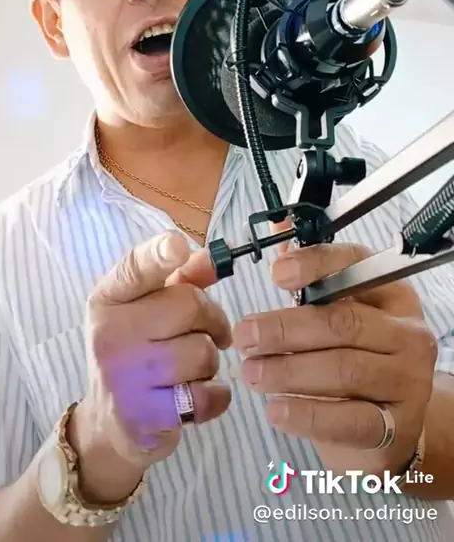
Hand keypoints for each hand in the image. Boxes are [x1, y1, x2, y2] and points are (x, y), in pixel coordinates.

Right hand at [73, 230, 230, 501]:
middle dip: (211, 319)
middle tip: (207, 333)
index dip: (158, 254)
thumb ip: (182, 280)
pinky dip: (216, 396)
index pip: (134, 268)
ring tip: (193, 369)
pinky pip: (206, 396)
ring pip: (203, 352)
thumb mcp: (148, 309)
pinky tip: (199, 395)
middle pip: (189, 306)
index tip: (177, 245)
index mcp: (108, 299)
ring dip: (210, 361)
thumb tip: (217, 256)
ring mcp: (124, 377)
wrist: (108, 422)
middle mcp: (109, 334)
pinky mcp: (144, 416)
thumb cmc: (136, 352)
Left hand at [233, 240, 437, 475]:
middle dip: (287, 328)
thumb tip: (276, 224)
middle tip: (246, 335)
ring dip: (290, 371)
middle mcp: (407, 334)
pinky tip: (276, 410)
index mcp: (391, 295)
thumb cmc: (352, 358)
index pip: (357, 267)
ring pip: (345, 370)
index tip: (277, 274)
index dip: (316, 266)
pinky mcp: (398, 427)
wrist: (387, 430)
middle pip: (344, 323)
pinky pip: (349, 419)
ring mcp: (408, 381)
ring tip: (252, 373)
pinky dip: (307, 415)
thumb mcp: (336, 312)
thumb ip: (308, 274)